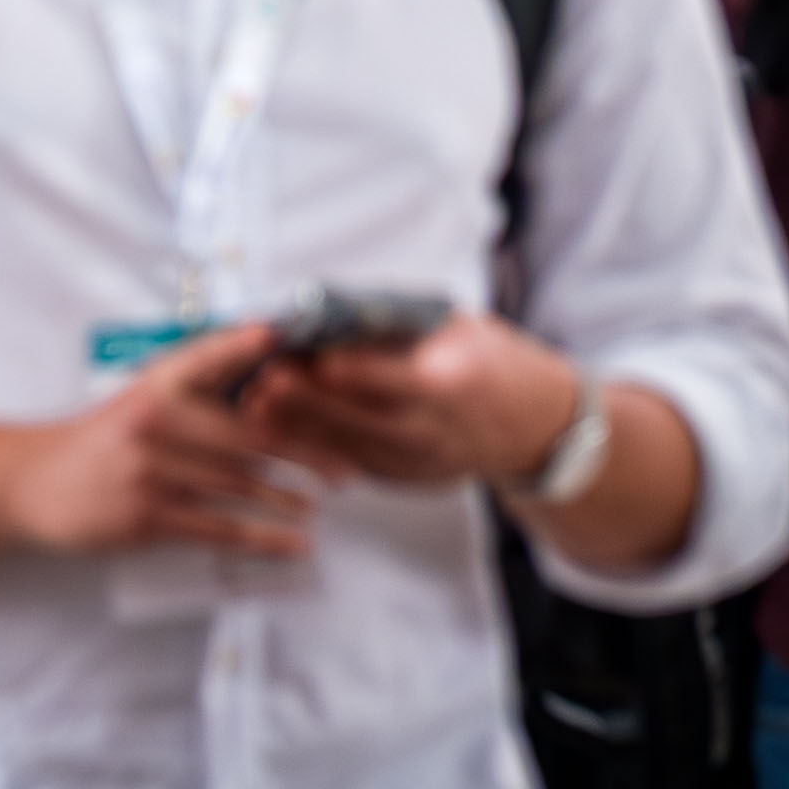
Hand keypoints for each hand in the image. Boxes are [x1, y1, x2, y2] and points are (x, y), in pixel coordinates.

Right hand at [0, 332, 322, 562]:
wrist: (38, 483)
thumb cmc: (102, 441)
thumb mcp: (139, 400)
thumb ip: (193, 391)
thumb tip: (264, 381)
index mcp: (154, 386)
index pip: (207, 357)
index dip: (244, 346)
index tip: (283, 338)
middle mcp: (154, 421)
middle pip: (244, 435)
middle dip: (301, 453)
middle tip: (343, 467)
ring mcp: (151, 470)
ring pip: (237, 483)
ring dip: (286, 497)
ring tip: (319, 504)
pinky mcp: (148, 515)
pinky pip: (218, 527)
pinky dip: (262, 537)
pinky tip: (291, 543)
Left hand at [263, 311, 589, 499]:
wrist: (534, 426)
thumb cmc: (490, 361)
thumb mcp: (455, 328)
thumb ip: (396, 325)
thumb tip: (330, 310)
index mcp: (452, 383)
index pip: (394, 379)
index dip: (351, 372)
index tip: (311, 360)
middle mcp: (434, 430)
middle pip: (361, 418)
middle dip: (308, 402)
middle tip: (261, 382)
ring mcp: (420, 462)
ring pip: (349, 447)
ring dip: (299, 428)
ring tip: (253, 407)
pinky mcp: (407, 478)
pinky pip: (356, 463)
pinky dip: (317, 447)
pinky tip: (279, 431)